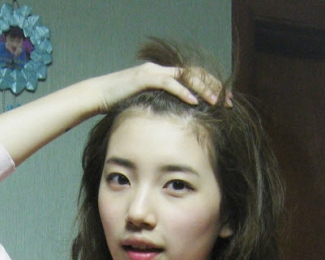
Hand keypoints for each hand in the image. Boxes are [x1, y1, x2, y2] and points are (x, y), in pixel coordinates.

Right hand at [93, 62, 227, 113]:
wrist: (97, 95)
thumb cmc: (119, 104)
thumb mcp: (145, 107)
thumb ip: (160, 109)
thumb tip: (174, 125)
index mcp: (163, 76)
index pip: (192, 77)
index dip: (209, 87)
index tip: (223, 101)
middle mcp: (161, 70)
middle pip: (195, 73)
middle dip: (213, 86)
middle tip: (227, 101)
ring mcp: (153, 72)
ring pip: (186, 76)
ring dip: (203, 88)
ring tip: (216, 101)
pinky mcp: (145, 78)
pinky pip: (169, 83)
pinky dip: (183, 92)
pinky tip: (194, 102)